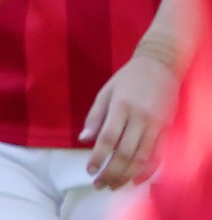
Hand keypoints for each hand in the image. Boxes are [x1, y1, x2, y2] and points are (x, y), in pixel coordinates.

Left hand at [80, 45, 180, 188]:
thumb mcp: (106, 91)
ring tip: (115, 186)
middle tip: (99, 185)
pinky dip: (148, 171)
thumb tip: (83, 139)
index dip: (98, 157)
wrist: (159, 66)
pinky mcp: (167, 129)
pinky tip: (137, 180)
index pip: (108, 139)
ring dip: (127, 175)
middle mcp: (139, 117)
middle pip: (124, 153)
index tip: (89, 170)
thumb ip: (95, 116)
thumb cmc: (128, 78)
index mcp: (120, 106)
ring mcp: (156, 125)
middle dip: (111, 172)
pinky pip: (158, 155)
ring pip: (142, 158)